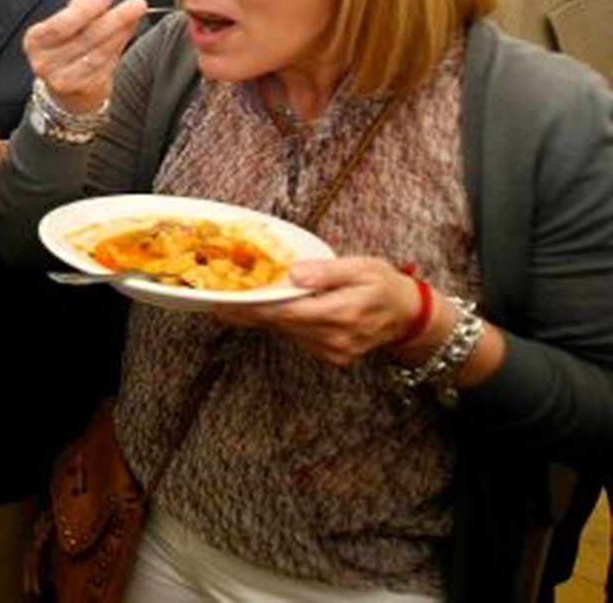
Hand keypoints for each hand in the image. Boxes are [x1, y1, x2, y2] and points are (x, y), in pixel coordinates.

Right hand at [23, 0, 148, 112]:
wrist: (64, 83)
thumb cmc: (66, 42)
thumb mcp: (66, 20)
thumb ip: (81, 5)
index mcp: (35, 41)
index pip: (60, 26)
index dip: (85, 10)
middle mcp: (44, 63)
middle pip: (84, 39)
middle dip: (114, 19)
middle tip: (136, 4)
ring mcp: (63, 80)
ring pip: (98, 54)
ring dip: (121, 32)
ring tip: (136, 14)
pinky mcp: (84, 90)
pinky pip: (107, 66)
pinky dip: (120, 45)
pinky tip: (128, 31)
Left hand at [214, 256, 424, 366]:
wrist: (410, 316)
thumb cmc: (386, 285)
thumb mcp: (361, 268)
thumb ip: (327, 272)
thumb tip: (293, 274)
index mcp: (340, 315)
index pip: (284, 313)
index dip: (251, 307)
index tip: (223, 301)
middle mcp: (333, 339)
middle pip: (278, 324)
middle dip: (247, 311)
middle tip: (214, 299)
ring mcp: (332, 351)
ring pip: (285, 332)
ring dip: (260, 317)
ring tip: (231, 301)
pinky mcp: (331, 355)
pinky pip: (297, 337)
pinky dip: (280, 323)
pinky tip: (264, 309)